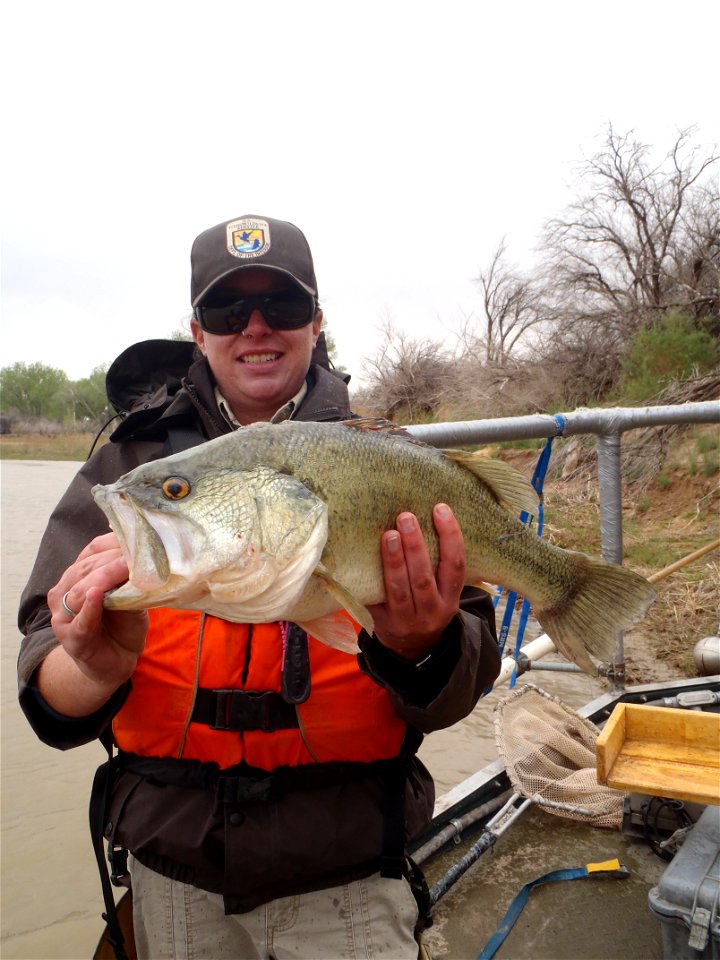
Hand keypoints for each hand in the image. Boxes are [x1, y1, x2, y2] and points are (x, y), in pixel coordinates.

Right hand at [42, 533, 147, 714]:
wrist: (117, 660)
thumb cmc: (124, 624)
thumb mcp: (131, 595)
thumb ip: (130, 577)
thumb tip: (148, 552)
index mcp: (78, 575)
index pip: (92, 551)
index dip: (113, 542)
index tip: (137, 536)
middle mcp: (65, 591)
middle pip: (86, 569)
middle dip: (111, 561)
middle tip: (137, 553)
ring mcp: (64, 616)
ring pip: (80, 591)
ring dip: (103, 578)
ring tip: (124, 568)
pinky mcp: (71, 638)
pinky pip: (80, 621)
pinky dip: (89, 608)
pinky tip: (97, 596)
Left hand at [367, 504, 464, 660]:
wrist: (413, 649)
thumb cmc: (427, 606)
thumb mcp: (443, 593)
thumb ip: (439, 565)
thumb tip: (427, 515)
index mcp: (450, 599)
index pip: (455, 565)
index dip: (450, 536)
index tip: (440, 509)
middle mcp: (430, 611)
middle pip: (423, 578)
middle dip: (415, 546)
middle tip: (406, 517)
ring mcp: (404, 619)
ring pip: (399, 589)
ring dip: (393, 560)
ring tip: (388, 534)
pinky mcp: (380, 623)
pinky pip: (373, 599)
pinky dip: (369, 579)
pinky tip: (361, 557)